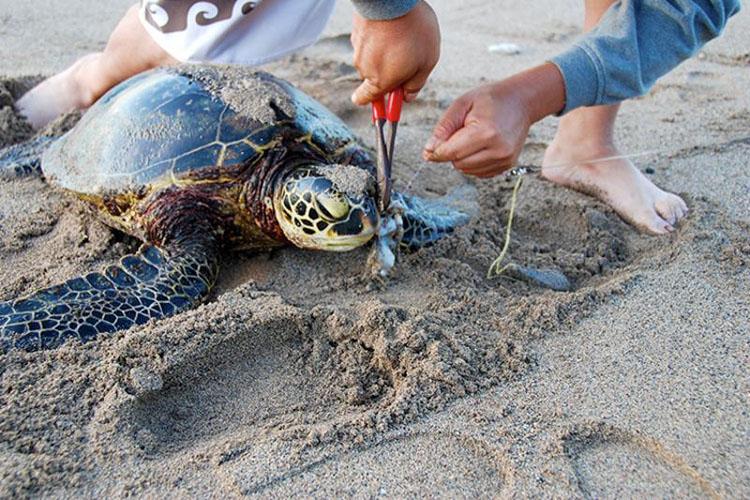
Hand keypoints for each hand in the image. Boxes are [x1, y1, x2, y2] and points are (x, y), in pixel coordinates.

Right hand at [350, 0, 439, 104]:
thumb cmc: (413, 31)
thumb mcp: (426, 62)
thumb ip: (416, 84)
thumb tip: (407, 97)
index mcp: (379, 82)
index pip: (365, 100)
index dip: (377, 103)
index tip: (387, 102)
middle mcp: (363, 68)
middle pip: (373, 78)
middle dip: (388, 73)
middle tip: (408, 60)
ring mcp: (357, 48)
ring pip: (371, 57)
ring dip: (384, 53)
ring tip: (403, 37)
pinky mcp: (356, 30)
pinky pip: (369, 40)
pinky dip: (379, 37)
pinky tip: (393, 26)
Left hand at [423, 64, 565, 177]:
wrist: (521, 101)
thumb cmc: (489, 100)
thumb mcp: (462, 105)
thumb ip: (443, 129)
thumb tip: (428, 151)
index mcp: (486, 133)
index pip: (451, 153)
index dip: (436, 152)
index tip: (430, 149)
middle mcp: (498, 150)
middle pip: (458, 164)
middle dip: (451, 153)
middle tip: (459, 134)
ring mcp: (505, 160)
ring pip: (467, 170)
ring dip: (462, 158)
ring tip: (471, 138)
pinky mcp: (507, 165)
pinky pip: (478, 173)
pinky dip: (473, 163)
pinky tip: (480, 146)